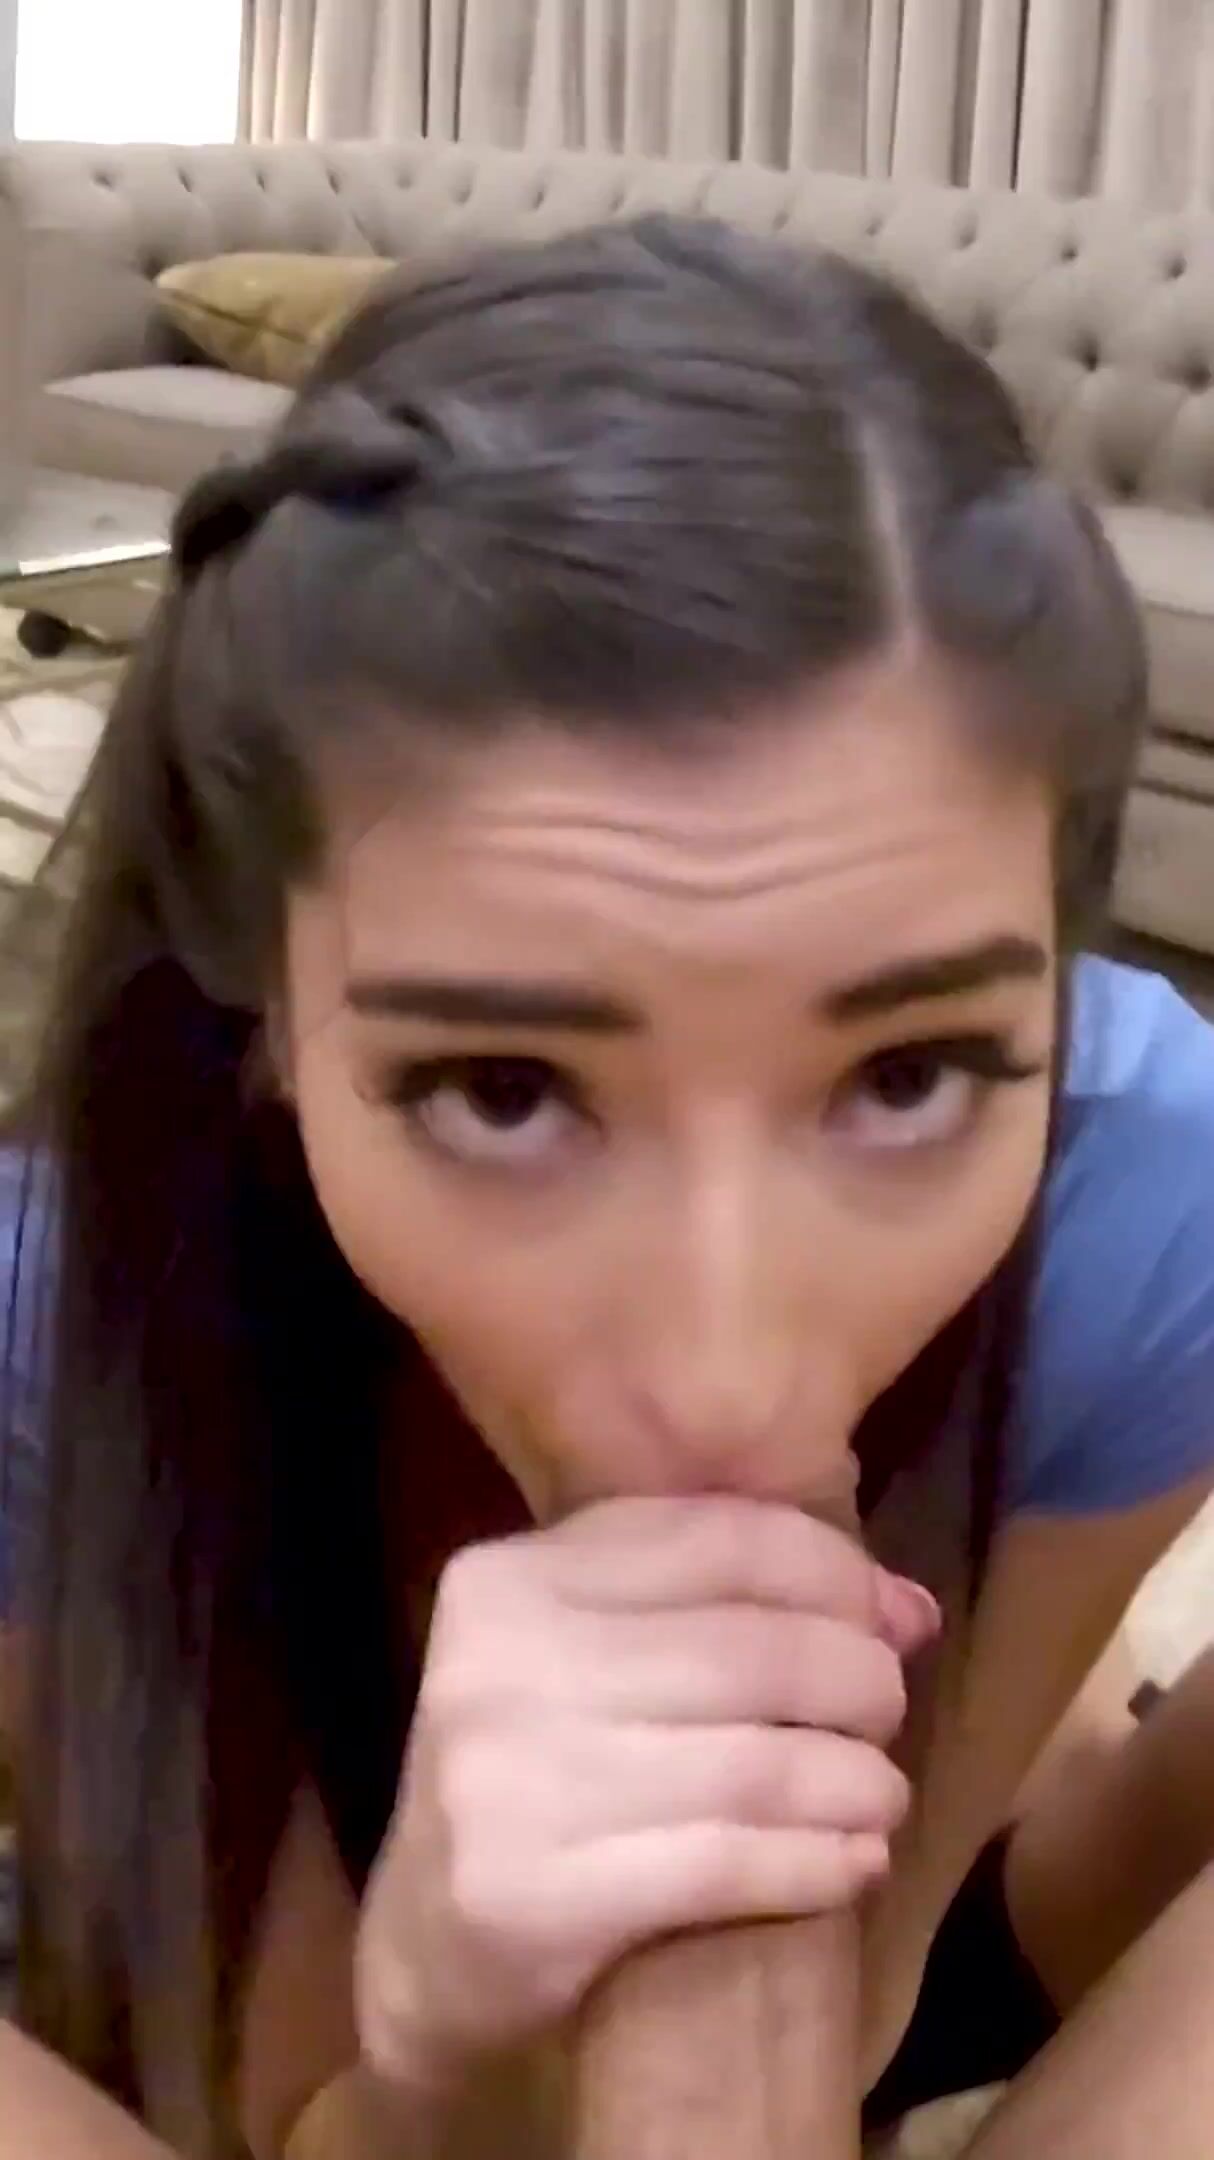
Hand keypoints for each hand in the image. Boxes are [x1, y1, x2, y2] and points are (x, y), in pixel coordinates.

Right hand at [355, 1495, 936, 2087]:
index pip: (718, 1538)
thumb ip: (723, 1608)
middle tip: (888, 1714)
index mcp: (510, 1576)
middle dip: (857, 1680)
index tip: (899, 1619)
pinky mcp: (533, 1895)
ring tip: (883, 1797)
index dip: (834, 1574)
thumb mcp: (592, 1655)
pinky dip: (815, 1862)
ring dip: (855, 1781)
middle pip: (750, 1650)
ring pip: (752, 1761)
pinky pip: (724, 1863)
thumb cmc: (537, 1775)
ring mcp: (508, 1779)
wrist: (423, 1949)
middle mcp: (499, 1662)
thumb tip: (908, 1607)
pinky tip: (854, 1863)